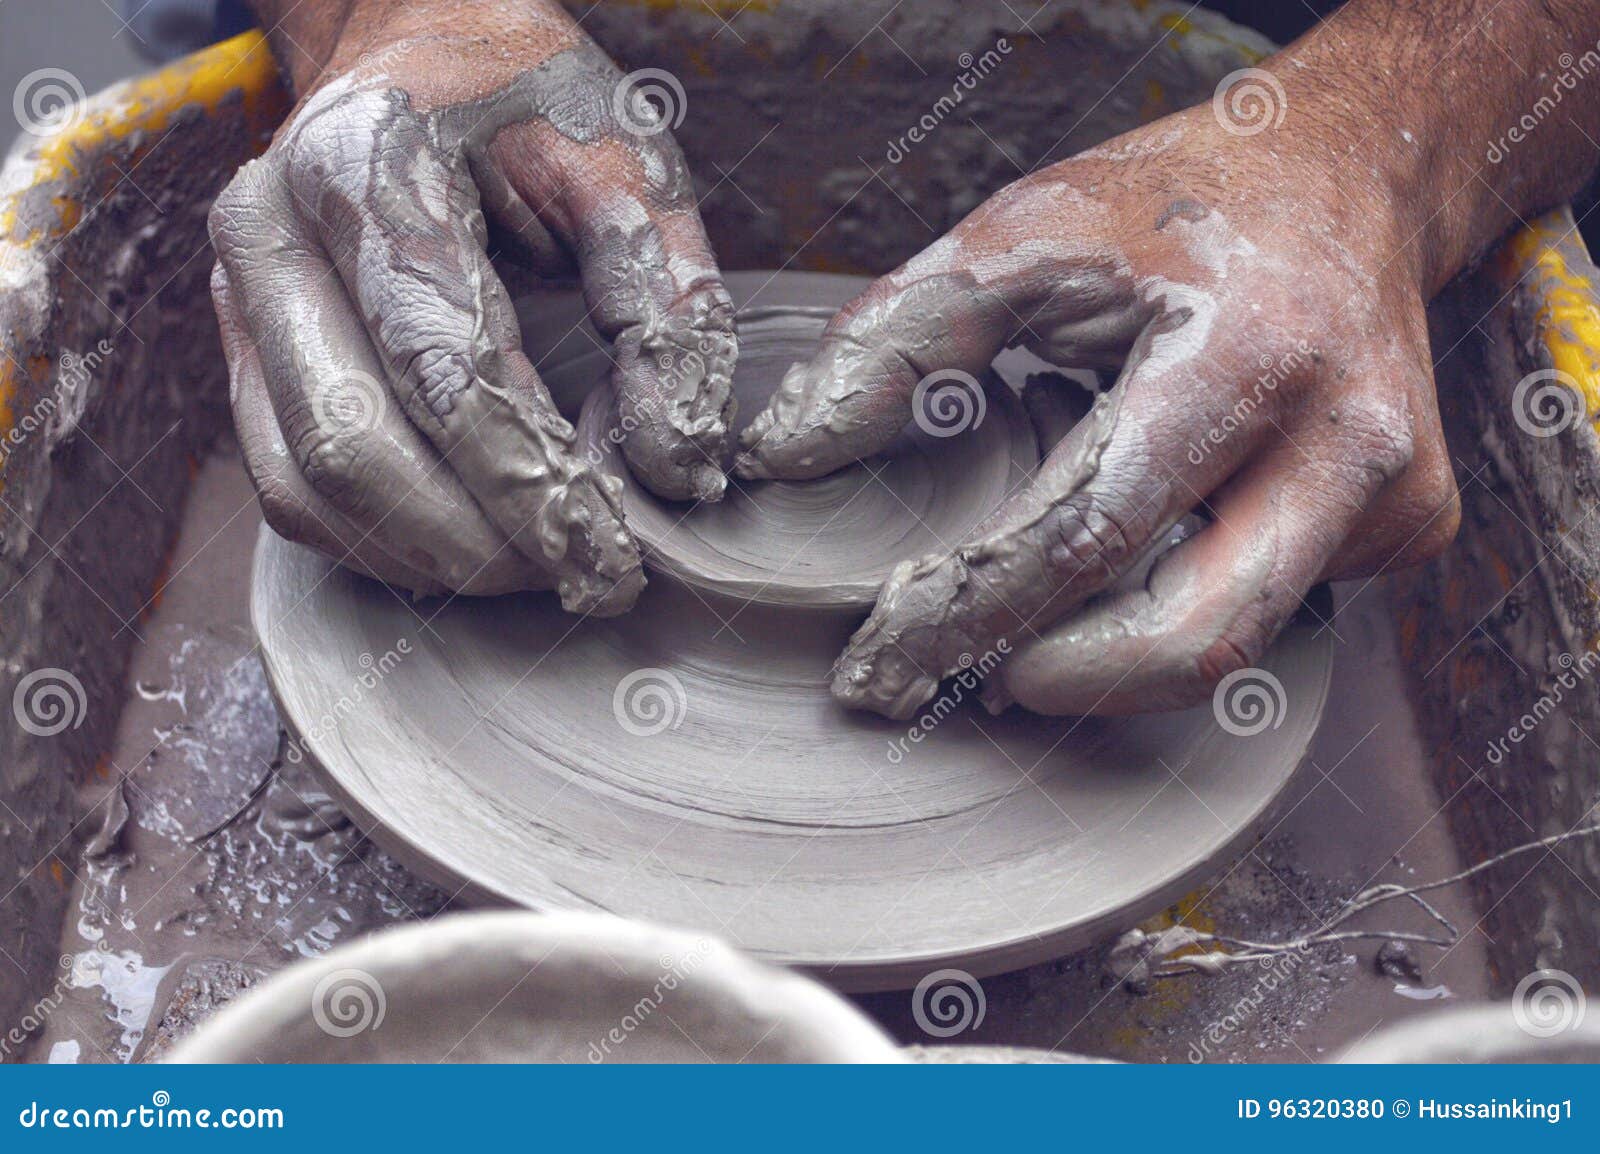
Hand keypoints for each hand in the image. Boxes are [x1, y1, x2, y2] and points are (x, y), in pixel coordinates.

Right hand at [211, 0, 735, 613]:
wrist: (421, 55)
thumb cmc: (530, 103)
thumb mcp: (628, 163)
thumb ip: (665, 302)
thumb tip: (675, 466)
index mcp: (362, 160)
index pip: (444, 362)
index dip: (530, 481)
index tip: (614, 555)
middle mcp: (266, 229)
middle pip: (355, 442)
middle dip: (480, 541)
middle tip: (585, 577)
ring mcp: (235, 296)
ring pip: (307, 484)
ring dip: (429, 557)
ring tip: (538, 571)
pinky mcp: (240, 353)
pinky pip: (291, 486)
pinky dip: (383, 541)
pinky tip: (473, 547)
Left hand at [736, 100, 1458, 716]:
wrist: (1350, 177)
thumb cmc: (1178, 205)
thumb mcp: (1028, 232)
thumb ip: (899, 339)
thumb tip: (785, 457)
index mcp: (1247, 352)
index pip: (1087, 533)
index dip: (971, 611)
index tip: (877, 660)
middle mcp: (1346, 439)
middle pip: (1191, 637)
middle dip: (1052, 682)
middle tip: (946, 683)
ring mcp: (1396, 493)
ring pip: (1238, 647)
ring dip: (1106, 669)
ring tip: (1010, 648)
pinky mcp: (1412, 524)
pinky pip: (1275, 609)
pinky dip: (1177, 611)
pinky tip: (1125, 573)